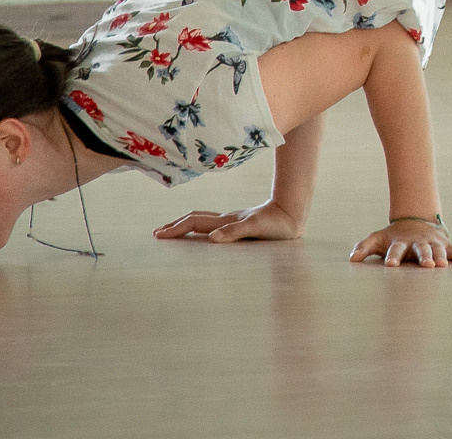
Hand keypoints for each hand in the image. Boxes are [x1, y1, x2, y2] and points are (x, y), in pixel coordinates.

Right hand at [154, 200, 302, 242]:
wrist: (293, 212)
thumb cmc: (277, 223)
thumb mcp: (257, 228)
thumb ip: (235, 232)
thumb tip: (212, 238)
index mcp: (226, 221)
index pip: (195, 223)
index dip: (176, 228)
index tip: (158, 235)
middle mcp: (226, 220)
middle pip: (195, 219)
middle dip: (175, 225)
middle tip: (158, 233)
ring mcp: (233, 221)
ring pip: (203, 220)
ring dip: (186, 225)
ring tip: (174, 231)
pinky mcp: (240, 224)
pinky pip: (214, 225)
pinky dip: (201, 228)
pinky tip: (203, 235)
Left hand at [351, 218, 451, 268]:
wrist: (414, 222)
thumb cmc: (393, 237)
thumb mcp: (377, 239)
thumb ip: (364, 247)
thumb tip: (352, 259)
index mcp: (400, 243)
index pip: (395, 251)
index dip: (393, 257)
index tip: (391, 265)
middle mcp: (417, 243)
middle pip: (420, 250)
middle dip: (423, 257)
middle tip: (426, 266)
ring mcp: (432, 244)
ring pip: (437, 250)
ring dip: (440, 257)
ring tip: (443, 265)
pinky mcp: (443, 245)